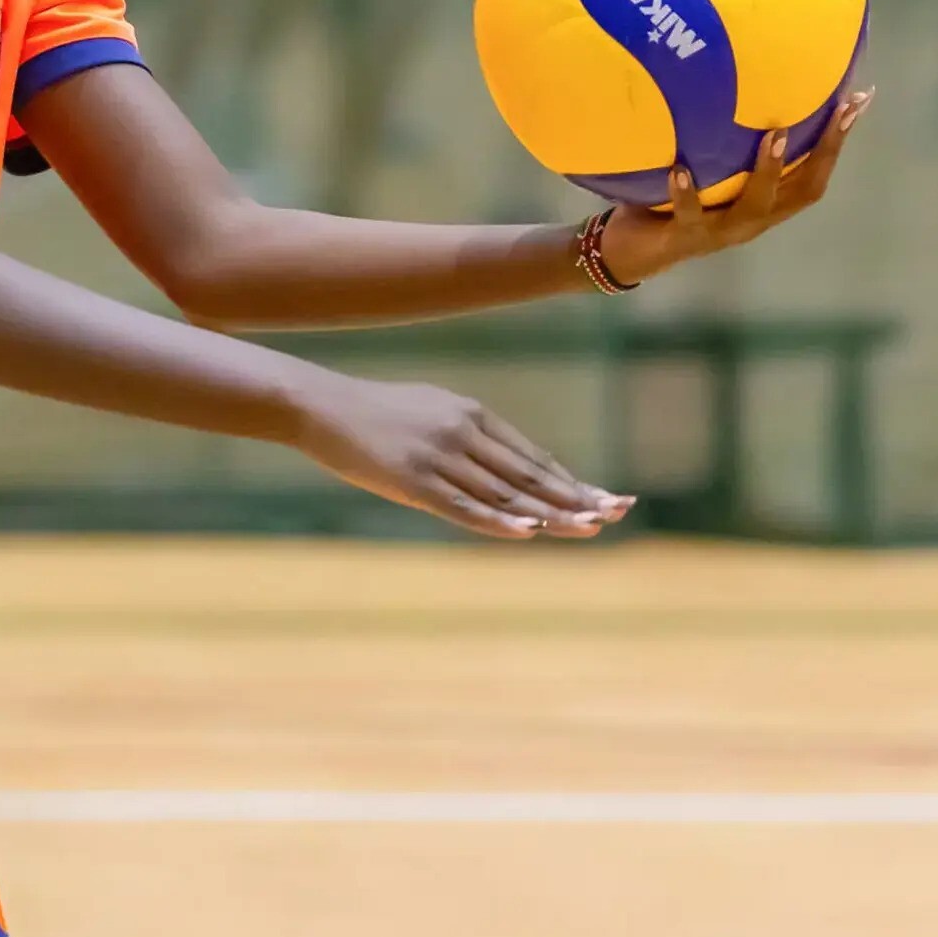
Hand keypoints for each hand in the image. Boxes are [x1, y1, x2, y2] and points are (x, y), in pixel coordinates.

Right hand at [288, 373, 633, 540]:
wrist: (321, 407)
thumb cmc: (376, 414)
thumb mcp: (431, 413)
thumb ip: (467, 436)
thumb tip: (499, 465)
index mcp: (473, 414)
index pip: (533, 457)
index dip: (572, 481)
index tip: (606, 499)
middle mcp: (464, 432)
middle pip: (530, 474)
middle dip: (576, 496)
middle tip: (617, 513)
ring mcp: (440, 455)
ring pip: (505, 491)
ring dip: (550, 512)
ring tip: (588, 528)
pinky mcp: (414, 478)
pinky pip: (463, 505)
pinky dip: (498, 519)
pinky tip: (527, 530)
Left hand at [598, 88, 872, 285]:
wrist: (629, 251)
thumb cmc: (671, 199)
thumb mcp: (706, 167)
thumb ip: (723, 138)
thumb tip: (734, 78)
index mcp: (765, 204)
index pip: (815, 173)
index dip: (839, 140)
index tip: (859, 99)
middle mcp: (752, 221)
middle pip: (804, 190)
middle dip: (825, 151)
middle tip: (840, 111)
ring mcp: (721, 232)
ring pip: (756, 205)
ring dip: (768, 170)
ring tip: (774, 135)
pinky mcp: (685, 237)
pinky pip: (689, 214)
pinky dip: (686, 192)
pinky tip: (680, 168)